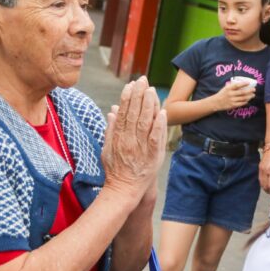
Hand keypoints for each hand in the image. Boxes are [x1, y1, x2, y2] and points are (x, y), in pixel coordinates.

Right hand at [102, 77, 166, 206]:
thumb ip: (110, 129)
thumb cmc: (115, 170)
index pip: (123, 113)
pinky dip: (159, 126)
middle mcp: (129, 140)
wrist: (123, 190)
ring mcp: (141, 148)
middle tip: (142, 80)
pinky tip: (162, 113)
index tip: (131, 85)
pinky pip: (156, 139)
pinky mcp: (152, 156)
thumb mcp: (107, 148)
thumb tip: (112, 110)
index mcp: (118, 137)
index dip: (127, 97)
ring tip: (151, 90)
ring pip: (145, 123)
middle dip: (138, 95)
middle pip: (134, 114)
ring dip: (149, 105)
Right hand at [211, 81, 254, 110]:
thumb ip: (233, 86)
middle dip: (249, 91)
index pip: (237, 85)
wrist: (216, 102)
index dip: (243, 84)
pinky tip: (248, 100)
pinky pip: (241, 103)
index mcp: (229, 88)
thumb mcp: (226, 88)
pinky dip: (246, 102)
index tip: (249, 83)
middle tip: (254, 89)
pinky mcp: (233, 105)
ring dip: (249, 96)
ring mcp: (232, 100)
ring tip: (253, 95)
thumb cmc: (223, 93)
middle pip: (242, 92)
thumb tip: (242, 83)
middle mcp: (230, 94)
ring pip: (243, 98)